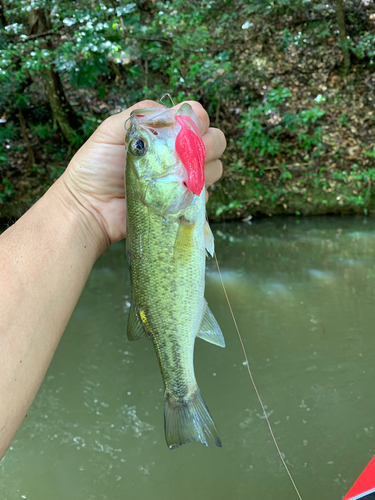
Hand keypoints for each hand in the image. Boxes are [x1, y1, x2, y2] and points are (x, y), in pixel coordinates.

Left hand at [60, 100, 225, 248]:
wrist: (90, 206)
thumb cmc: (96, 166)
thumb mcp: (112, 130)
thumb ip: (141, 114)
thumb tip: (175, 112)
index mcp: (164, 131)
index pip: (196, 116)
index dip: (198, 120)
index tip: (188, 129)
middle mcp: (178, 153)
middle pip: (215, 140)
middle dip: (208, 144)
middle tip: (188, 155)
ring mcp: (182, 178)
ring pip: (215, 167)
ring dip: (205, 169)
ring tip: (183, 175)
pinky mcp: (183, 202)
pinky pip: (205, 195)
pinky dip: (198, 193)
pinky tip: (180, 193)